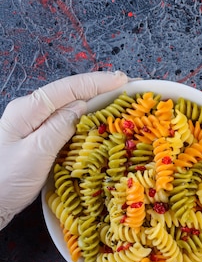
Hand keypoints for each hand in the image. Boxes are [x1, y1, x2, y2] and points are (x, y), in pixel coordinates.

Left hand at [0, 71, 128, 229]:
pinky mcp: (39, 138)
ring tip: (121, 100)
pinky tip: (100, 120)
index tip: (124, 80)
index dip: (99, 82)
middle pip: (71, 91)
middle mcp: (31, 112)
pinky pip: (67, 120)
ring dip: (96, 100)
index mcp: (28, 109)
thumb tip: (82, 106)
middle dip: (100, 87)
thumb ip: (59, 127)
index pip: (69, 88)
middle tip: (129, 88)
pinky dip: (87, 117)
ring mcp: (34, 125)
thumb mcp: (34, 154)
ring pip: (70, 105)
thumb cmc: (4, 181)